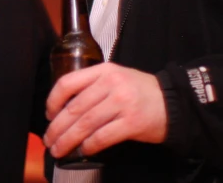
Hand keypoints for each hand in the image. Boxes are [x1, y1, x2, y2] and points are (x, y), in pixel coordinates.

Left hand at [43, 62, 166, 157]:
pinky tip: (83, 151)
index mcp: (104, 70)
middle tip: (49, 141)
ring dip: (68, 140)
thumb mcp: (116, 78)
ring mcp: (122, 103)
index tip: (49, 115)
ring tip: (59, 150)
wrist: (174, 102)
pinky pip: (102, 137)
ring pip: (85, 124)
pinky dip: (89, 146)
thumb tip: (64, 110)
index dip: (53, 101)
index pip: (68, 83)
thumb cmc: (140, 91)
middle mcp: (111, 84)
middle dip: (57, 128)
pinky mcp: (132, 123)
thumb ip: (93, 87)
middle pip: (74, 108)